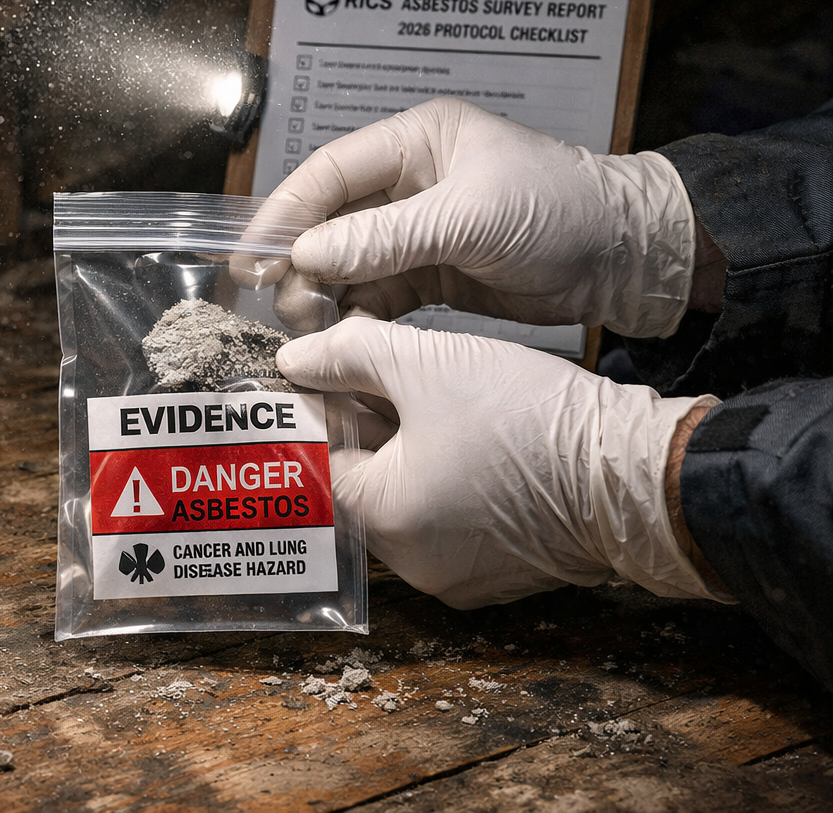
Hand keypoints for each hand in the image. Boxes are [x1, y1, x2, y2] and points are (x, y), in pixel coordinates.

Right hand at [236, 96, 696, 337]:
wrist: (625, 257)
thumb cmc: (562, 211)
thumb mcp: (470, 218)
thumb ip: (386, 237)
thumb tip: (310, 256)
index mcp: (417, 142)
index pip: (330, 172)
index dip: (286, 212)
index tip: (254, 253)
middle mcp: (410, 182)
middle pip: (331, 220)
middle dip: (301, 260)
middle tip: (279, 300)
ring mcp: (419, 230)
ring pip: (348, 262)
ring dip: (324, 292)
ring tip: (307, 324)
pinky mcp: (432, 273)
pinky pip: (377, 292)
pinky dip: (356, 313)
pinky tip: (339, 334)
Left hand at [277, 318, 725, 607]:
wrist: (634, 469)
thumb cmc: (526, 416)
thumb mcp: (427, 363)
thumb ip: (350, 355)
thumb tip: (296, 359)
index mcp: (382, 519)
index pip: (320, 460)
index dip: (321, 408)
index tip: (329, 371)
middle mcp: (410, 564)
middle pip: (361, 484)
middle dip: (365, 427)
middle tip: (384, 375)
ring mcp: (456, 576)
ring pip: (405, 502)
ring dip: (406, 452)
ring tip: (432, 398)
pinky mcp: (498, 574)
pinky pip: (448, 523)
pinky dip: (447, 482)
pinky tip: (470, 438)